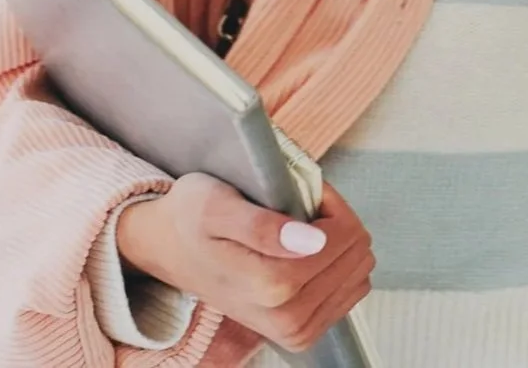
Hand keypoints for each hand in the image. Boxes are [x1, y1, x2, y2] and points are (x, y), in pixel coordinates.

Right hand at [116, 175, 372, 352]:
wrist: (170, 249)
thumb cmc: (192, 218)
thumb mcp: (216, 205)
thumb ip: (263, 225)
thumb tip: (312, 241)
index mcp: (270, 286)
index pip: (345, 236)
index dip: (328, 203)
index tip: (297, 194)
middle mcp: (287, 319)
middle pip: (356, 254)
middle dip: (334, 222)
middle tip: (293, 212)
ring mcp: (297, 331)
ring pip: (358, 270)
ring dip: (335, 242)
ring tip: (294, 233)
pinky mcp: (303, 333)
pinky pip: (350, 289)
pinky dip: (333, 263)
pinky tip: (301, 254)